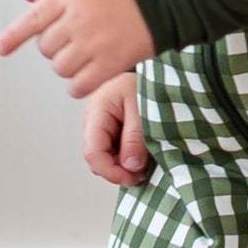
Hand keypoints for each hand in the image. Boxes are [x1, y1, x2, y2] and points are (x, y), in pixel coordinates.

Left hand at [0, 0, 153, 93]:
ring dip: (69, 67)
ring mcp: (93, 42)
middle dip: (57, 48)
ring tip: (88, 55)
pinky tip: (90, 76)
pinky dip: (79, 86)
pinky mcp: (110, 62)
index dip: (12, 36)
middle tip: (77, 40)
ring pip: (60, 68)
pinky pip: (78, 86)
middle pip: (46, 48)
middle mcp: (77, 19)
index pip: (32, 19)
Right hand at [83, 73, 151, 187]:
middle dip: (118, 170)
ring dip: (124, 165)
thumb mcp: (145, 109)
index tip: (132, 178)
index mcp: (98, 111)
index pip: (93, 152)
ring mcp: (100, 125)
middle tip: (143, 171)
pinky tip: (143, 152)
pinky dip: (127, 156)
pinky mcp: (110, 129)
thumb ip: (136, 138)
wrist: (154, 69)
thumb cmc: (148, 82)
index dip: (110, 171)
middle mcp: (94, 120)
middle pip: (97, 158)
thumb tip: (129, 166)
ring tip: (146, 160)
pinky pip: (114, 150)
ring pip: (105, 157)